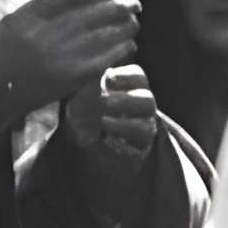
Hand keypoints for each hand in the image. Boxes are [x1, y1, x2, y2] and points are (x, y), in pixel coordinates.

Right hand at [0, 0, 141, 133]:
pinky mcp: (71, 76)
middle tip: (133, 3)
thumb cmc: (3, 53)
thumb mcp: (12, 20)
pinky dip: (119, 50)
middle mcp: (44, 35)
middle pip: (89, 14)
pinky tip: (128, 45)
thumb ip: (38, 2)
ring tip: (133, 22)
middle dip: (116, 6)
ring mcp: (60, 56)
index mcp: (28, 18)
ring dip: (123, 27)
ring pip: (101, 35)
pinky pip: (103, 58)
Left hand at [58, 62, 161, 181]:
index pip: (139, 78)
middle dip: (127, 101)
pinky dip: (121, 148)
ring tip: (102, 122)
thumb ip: (90, 81)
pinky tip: (105, 141)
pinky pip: (137, 152)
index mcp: (131, 88)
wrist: (80, 137)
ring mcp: (142, 131)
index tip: (108, 77)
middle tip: (105, 101)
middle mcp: (142, 109)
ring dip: (124, 125)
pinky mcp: (136, 152)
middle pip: (147, 102)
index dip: (127, 76)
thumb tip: (96, 75)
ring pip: (145, 128)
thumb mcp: (83, 91)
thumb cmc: (84, 106)